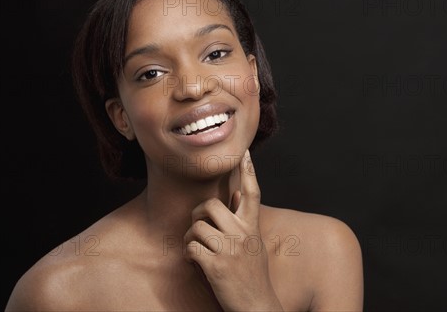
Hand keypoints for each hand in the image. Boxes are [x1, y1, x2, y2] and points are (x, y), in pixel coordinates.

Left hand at [183, 150, 282, 311]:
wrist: (257, 307)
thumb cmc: (253, 275)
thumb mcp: (254, 244)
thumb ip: (243, 220)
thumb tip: (234, 195)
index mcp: (253, 227)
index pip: (251, 192)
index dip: (248, 170)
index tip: (243, 151)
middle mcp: (243, 234)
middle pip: (211, 206)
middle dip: (198, 215)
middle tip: (199, 227)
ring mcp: (230, 249)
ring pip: (197, 227)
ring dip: (192, 239)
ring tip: (198, 251)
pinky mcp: (216, 265)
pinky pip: (191, 247)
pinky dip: (189, 255)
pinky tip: (195, 263)